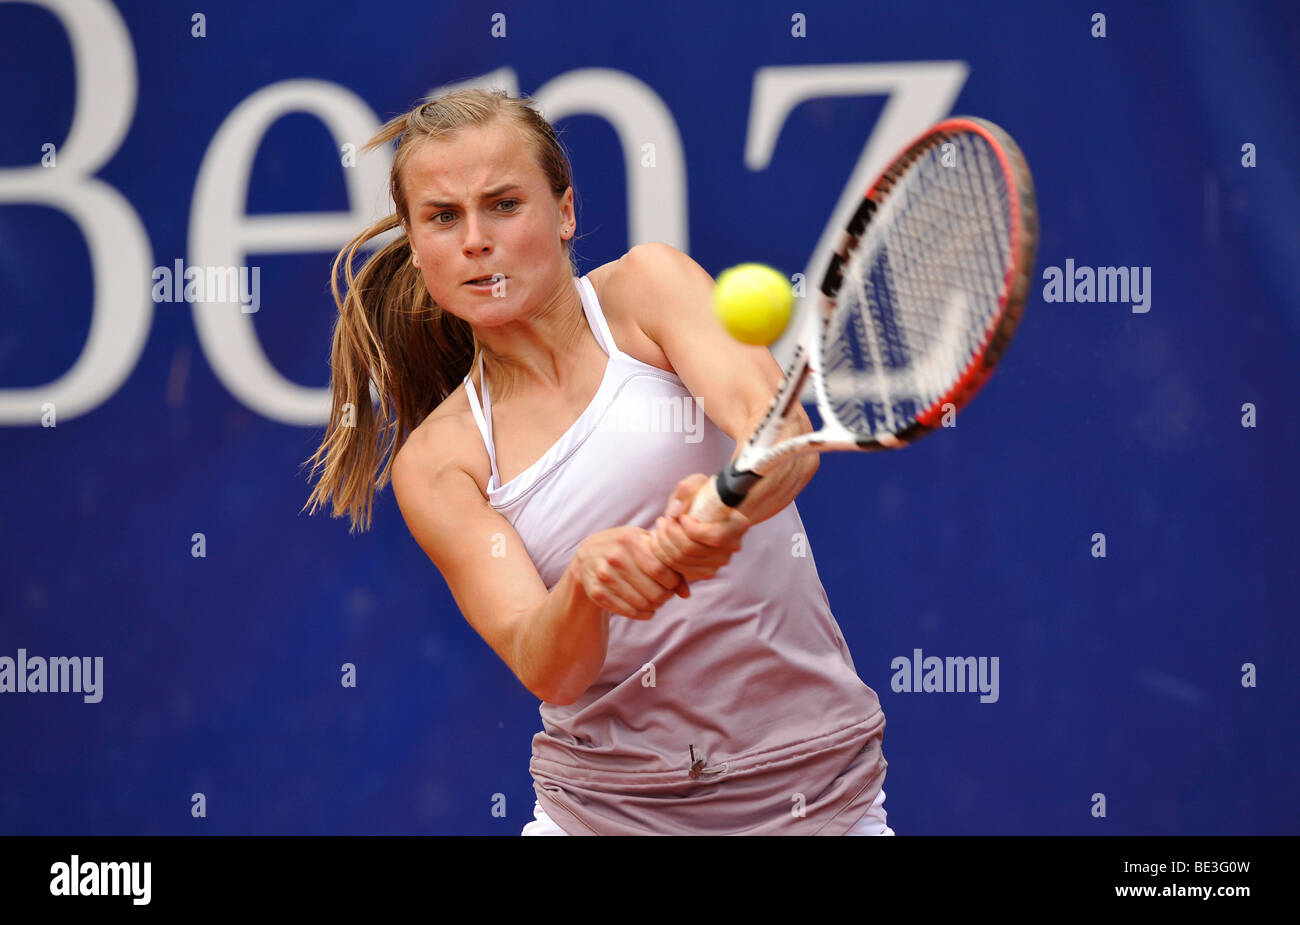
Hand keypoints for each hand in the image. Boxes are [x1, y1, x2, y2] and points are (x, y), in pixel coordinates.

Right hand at [570, 526, 686, 619]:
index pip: (660, 570)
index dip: (673, 582)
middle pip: (653, 591)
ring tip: (656, 599)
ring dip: (655, 606)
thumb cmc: (626, 547)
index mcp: (629, 540)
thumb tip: (686, 594)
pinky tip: (645, 607)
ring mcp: (603, 576)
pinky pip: (629, 612)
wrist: (588, 556)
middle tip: (666, 594)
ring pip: (642, 604)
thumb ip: (668, 562)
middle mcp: (614, 557)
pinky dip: (643, 613)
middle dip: (666, 596)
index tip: (673, 583)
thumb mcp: (645, 544)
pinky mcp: (597, 594)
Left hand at [648, 473, 748, 583]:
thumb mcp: (697, 483)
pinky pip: (680, 570)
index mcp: (738, 525)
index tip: (681, 516)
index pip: (714, 537)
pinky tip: (661, 542)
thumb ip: (686, 490)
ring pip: (682, 561)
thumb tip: (674, 512)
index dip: (690, 528)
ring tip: (660, 529)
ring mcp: (720, 562)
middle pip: (692, 550)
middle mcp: (732, 547)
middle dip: (669, 534)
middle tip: (662, 521)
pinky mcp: (705, 572)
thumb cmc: (704, 494)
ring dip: (663, 545)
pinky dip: (665, 557)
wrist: (709, 511)